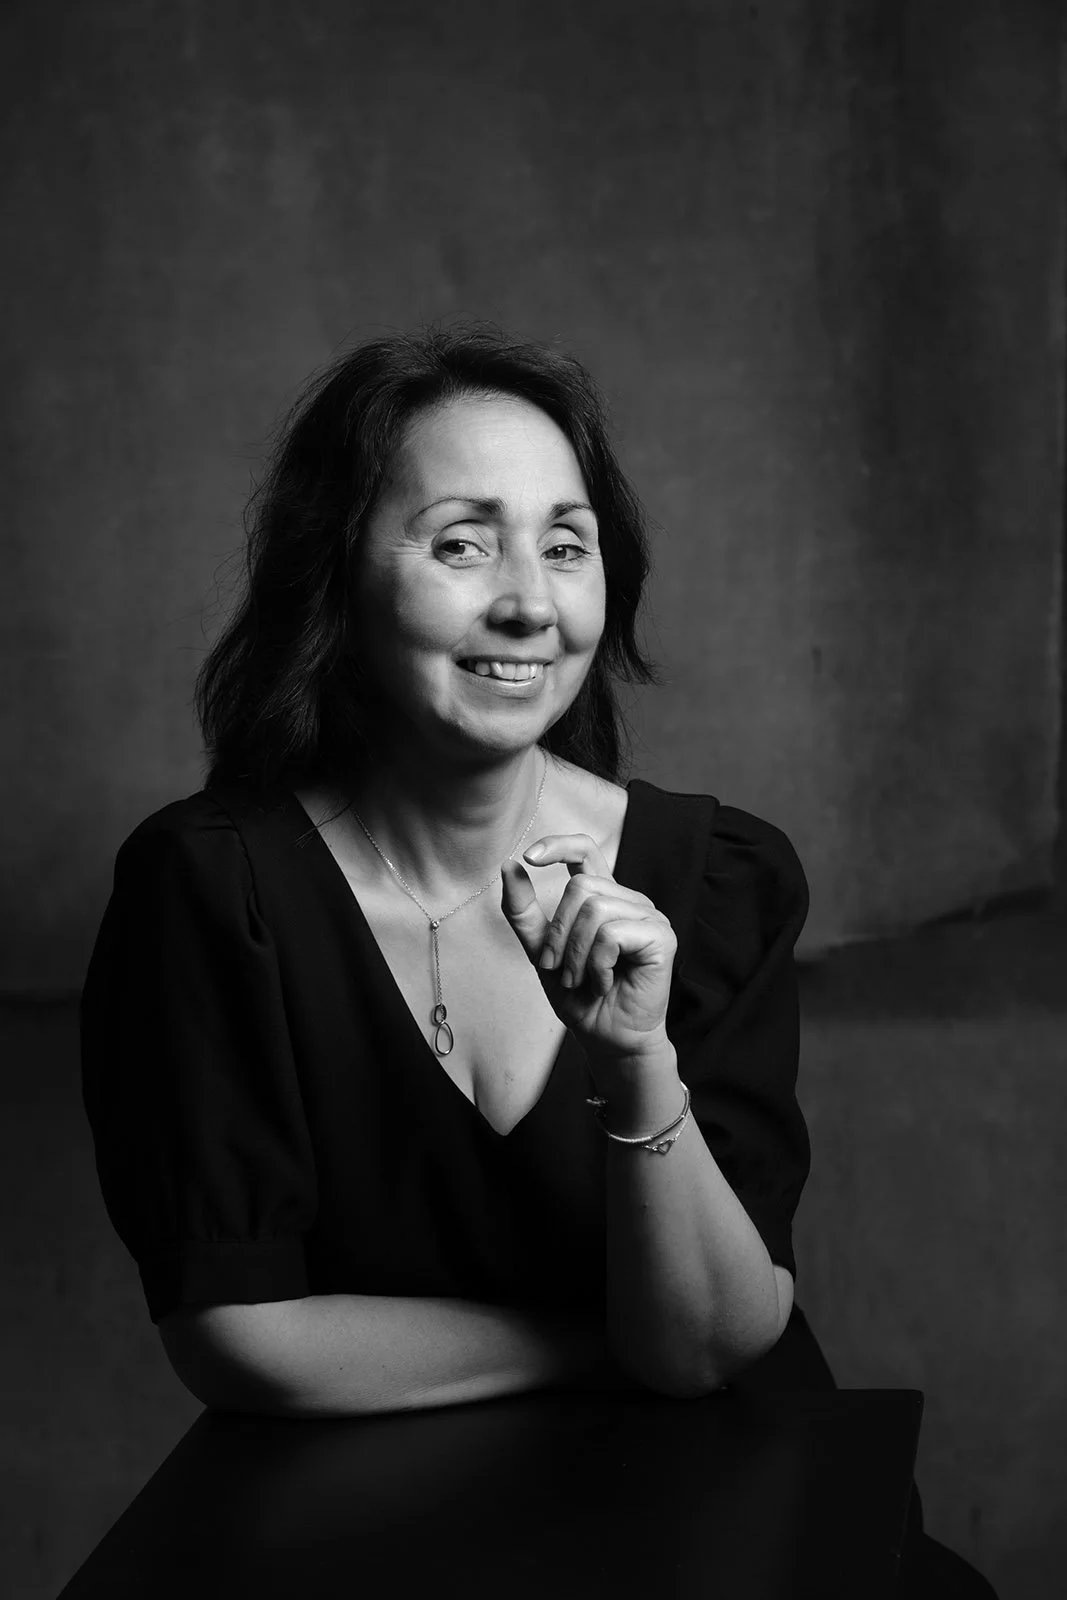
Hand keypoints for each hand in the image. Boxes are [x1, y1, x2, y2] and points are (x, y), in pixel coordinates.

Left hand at [500, 833, 676, 1063]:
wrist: (606, 1038)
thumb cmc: (580, 997)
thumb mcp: (540, 950)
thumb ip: (524, 912)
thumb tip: (509, 866)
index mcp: (603, 897)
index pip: (585, 850)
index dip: (558, 845)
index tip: (529, 857)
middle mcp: (629, 901)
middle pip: (581, 886)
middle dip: (559, 932)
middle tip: (561, 968)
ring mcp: (649, 916)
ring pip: (595, 909)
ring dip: (576, 954)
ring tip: (582, 979)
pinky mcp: (661, 937)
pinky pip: (613, 934)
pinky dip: (597, 963)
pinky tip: (604, 981)